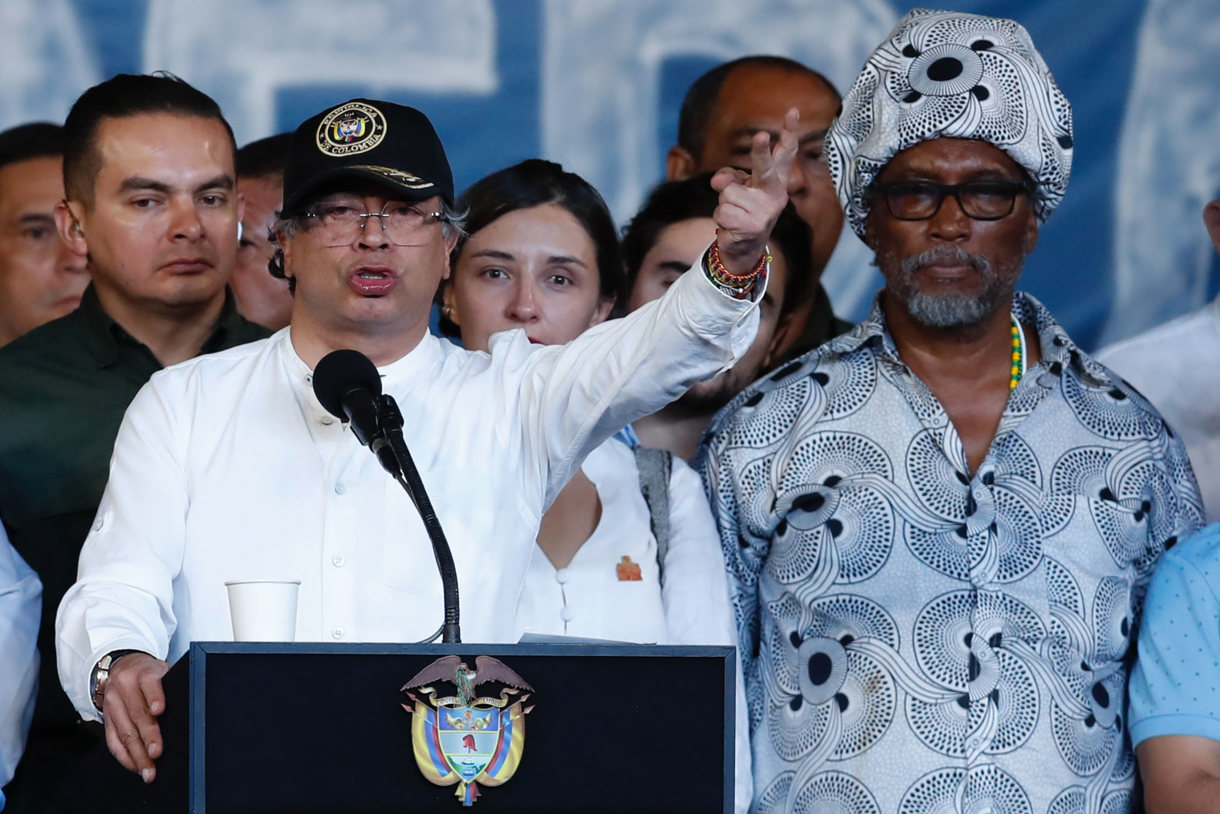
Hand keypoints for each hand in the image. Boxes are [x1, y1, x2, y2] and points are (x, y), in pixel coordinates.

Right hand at [101, 652, 170, 782]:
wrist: (123, 666)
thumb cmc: (150, 672)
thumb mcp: (162, 670)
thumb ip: (171, 685)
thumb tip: (192, 707)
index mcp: (142, 672)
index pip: (150, 684)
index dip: (155, 697)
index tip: (160, 711)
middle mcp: (123, 687)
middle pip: (137, 714)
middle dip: (148, 736)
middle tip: (157, 753)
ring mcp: (112, 704)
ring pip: (124, 732)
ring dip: (137, 754)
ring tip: (149, 770)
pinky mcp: (105, 718)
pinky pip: (112, 741)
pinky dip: (124, 756)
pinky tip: (135, 766)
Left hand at [710, 107, 799, 273]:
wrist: (745, 248)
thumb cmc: (743, 210)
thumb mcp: (737, 188)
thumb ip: (729, 177)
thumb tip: (719, 181)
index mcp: (776, 181)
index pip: (785, 153)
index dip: (790, 131)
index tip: (793, 110)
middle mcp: (775, 194)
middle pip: (765, 168)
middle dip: (761, 152)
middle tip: (761, 135)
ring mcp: (765, 211)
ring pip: (729, 192)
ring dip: (724, 202)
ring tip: (735, 213)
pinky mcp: (752, 226)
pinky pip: (722, 210)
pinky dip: (721, 218)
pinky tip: (732, 225)